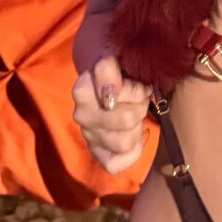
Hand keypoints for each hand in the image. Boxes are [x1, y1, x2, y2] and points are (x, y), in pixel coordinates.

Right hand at [71, 55, 153, 174]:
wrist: (106, 74)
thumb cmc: (116, 67)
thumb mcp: (113, 57)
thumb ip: (108, 70)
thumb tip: (110, 93)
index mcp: (82, 90)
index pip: (116, 95)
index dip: (137, 90)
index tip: (138, 83)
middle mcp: (81, 115)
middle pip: (126, 120)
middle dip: (141, 107)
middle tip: (141, 99)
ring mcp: (88, 135)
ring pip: (124, 142)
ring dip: (137, 127)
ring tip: (136, 114)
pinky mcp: (97, 152)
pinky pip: (116, 164)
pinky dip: (134, 152)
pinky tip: (137, 134)